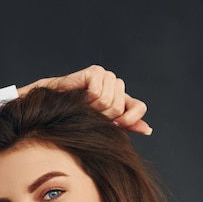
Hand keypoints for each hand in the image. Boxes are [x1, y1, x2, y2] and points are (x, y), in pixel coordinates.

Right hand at [18, 65, 151, 135]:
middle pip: (120, 106)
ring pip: (111, 101)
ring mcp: (106, 77)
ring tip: (84, 106)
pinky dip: (89, 98)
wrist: (54, 109)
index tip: (115, 125)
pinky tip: (81, 96)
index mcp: (120, 98)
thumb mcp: (103, 126)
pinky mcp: (95, 72)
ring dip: (94, 109)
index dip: (130, 119)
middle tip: (90, 114)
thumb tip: (148, 129)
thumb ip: (126, 126)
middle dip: (104, 116)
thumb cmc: (76, 118)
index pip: (139, 107)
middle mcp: (115, 86)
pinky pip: (99, 91)